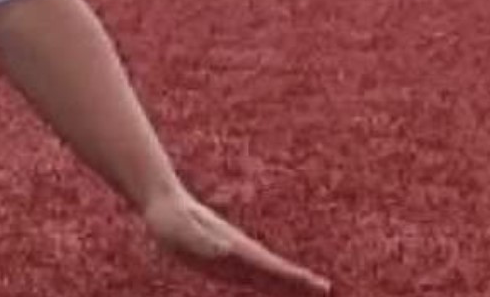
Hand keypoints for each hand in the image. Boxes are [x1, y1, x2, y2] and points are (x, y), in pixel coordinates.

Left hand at [144, 188, 330, 294]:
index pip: (269, 267)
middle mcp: (237, 251)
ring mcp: (231, 254)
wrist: (163, 202)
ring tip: (311, 290)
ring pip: (265, 273)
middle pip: (273, 270)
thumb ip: (202, 241)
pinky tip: (274, 287)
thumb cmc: (170, 218)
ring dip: (287, 283)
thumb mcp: (182, 230)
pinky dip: (267, 281)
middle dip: (298, 282)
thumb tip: (225, 252)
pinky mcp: (222, 257)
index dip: (291, 278)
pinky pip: (250, 274)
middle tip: (325, 290)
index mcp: (233, 248)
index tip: (317, 284)